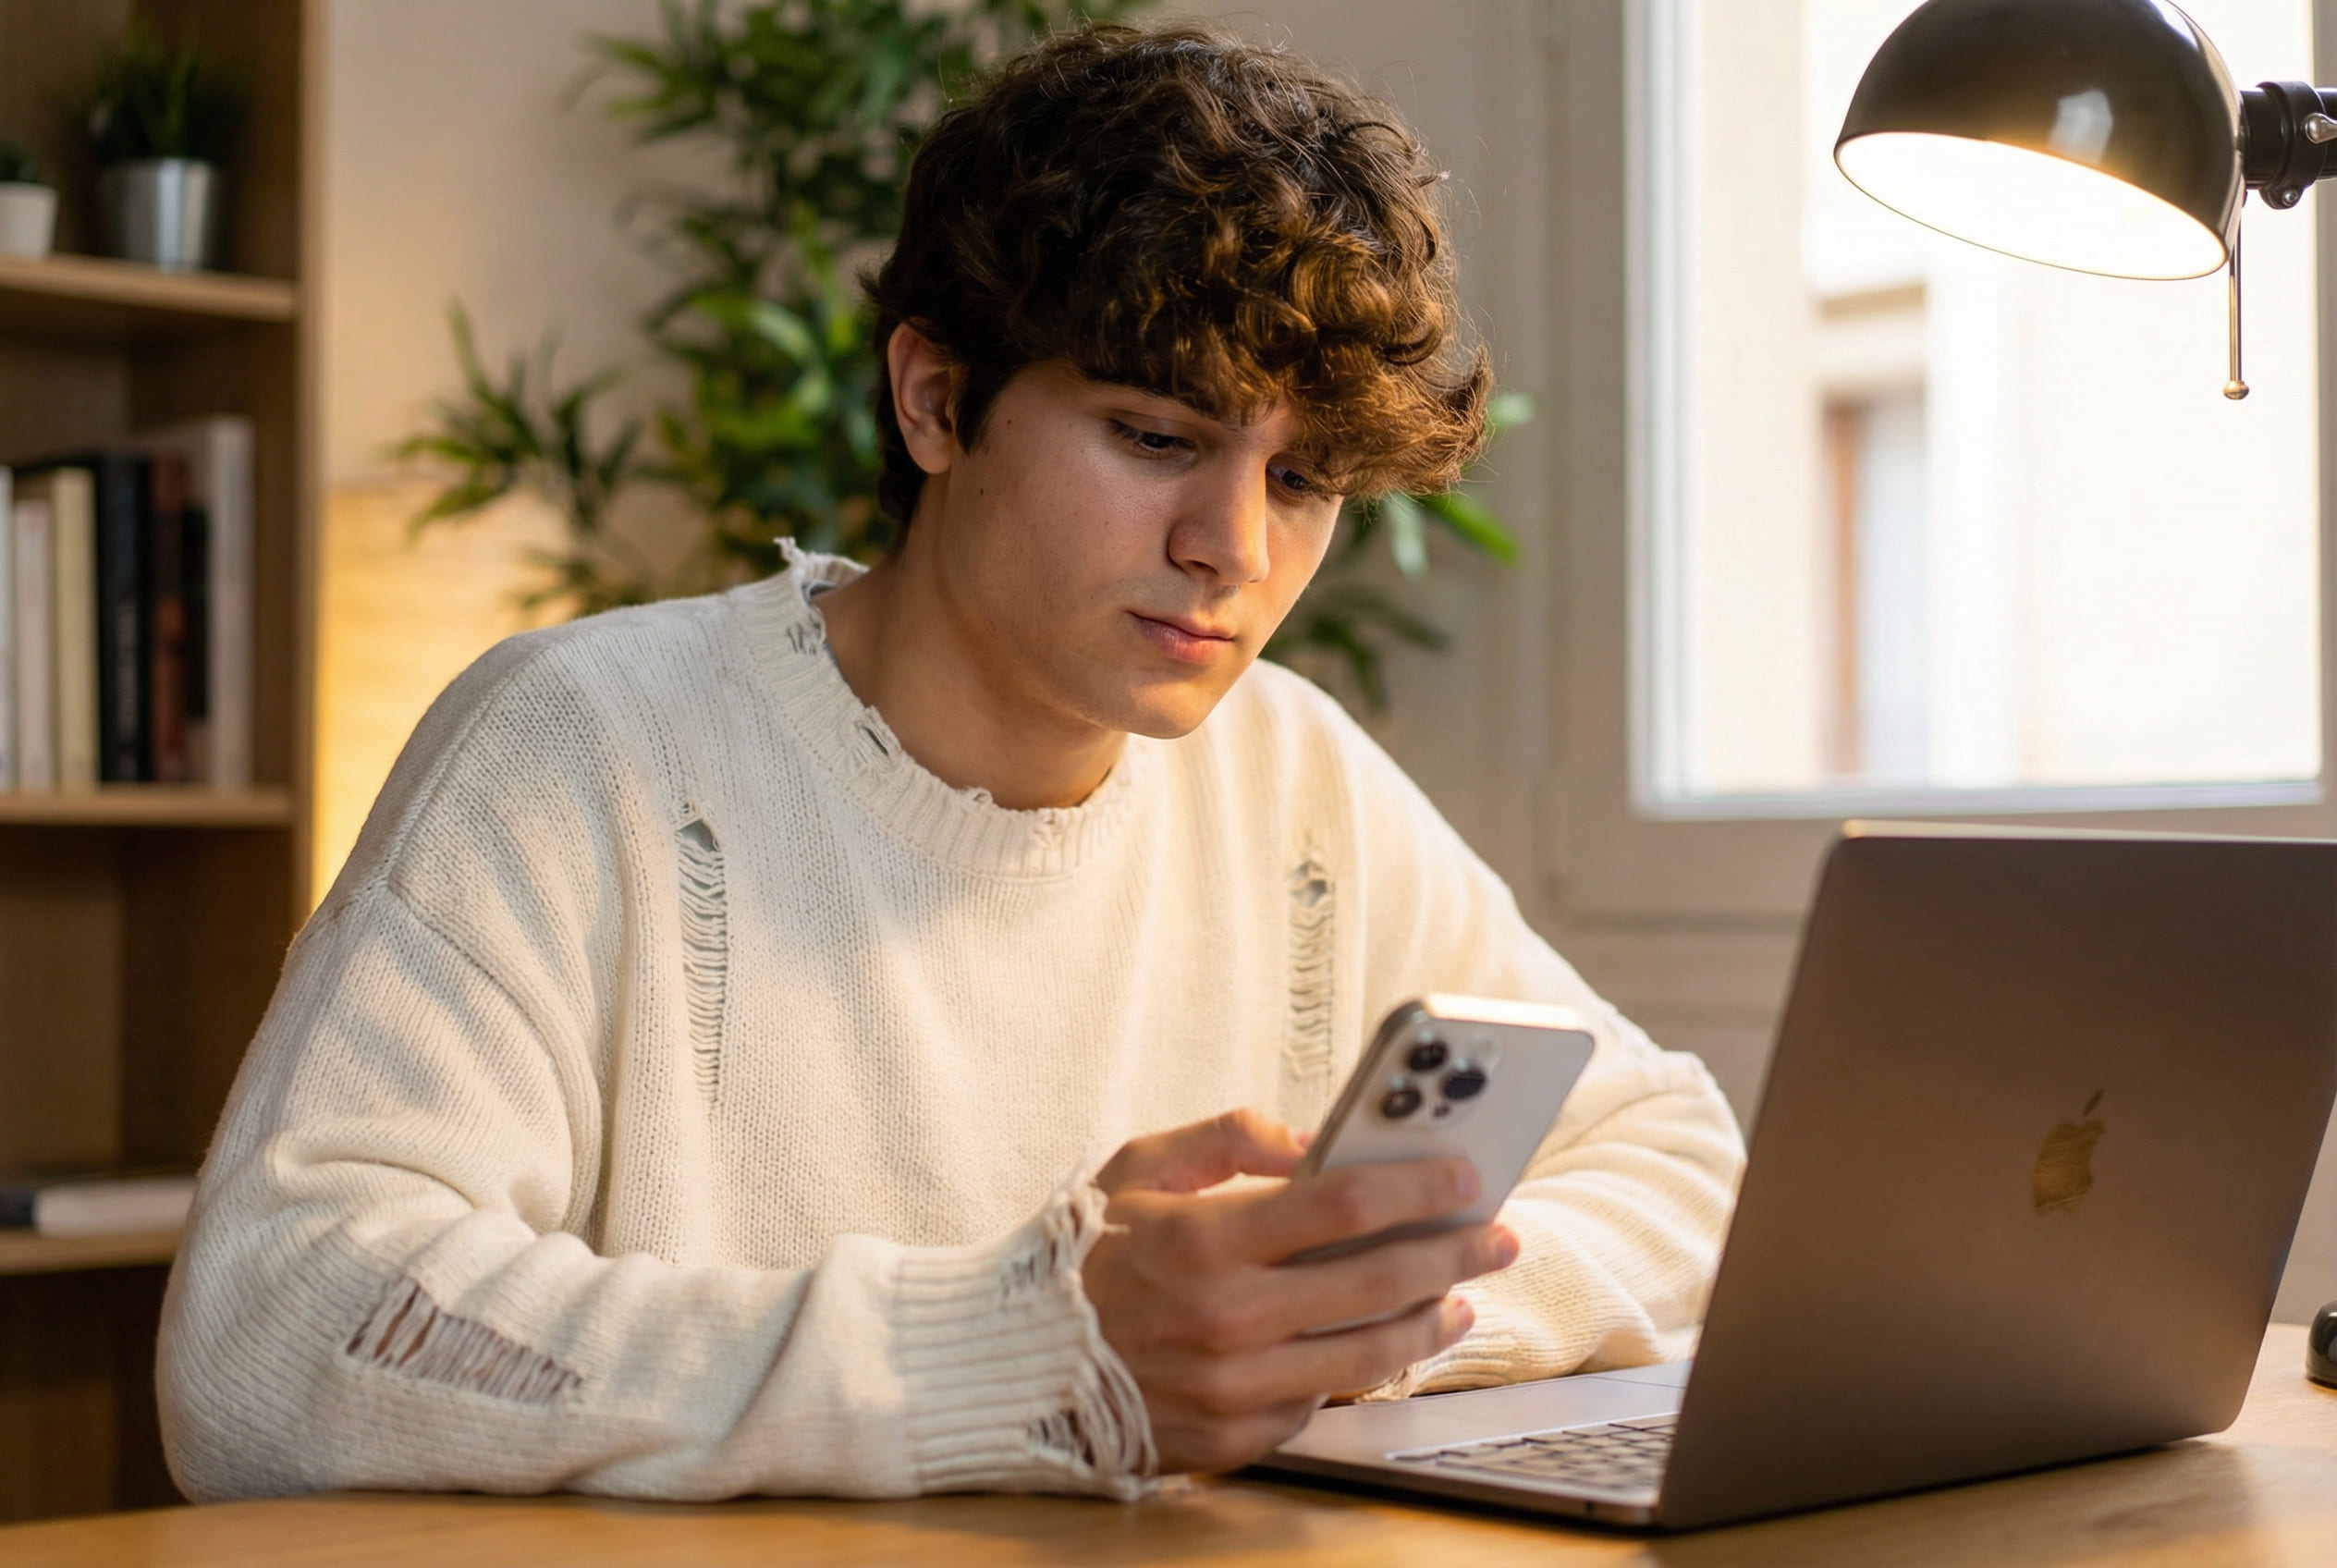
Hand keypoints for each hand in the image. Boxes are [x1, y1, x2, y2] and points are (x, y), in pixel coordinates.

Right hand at [1082, 1108, 1519, 1474]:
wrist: (1016, 1362)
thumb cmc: (1084, 1255)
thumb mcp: (1137, 1167)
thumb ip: (1227, 1138)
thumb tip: (1309, 1141)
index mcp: (1203, 1240)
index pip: (1339, 1207)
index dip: (1414, 1187)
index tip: (1463, 1172)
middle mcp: (1226, 1318)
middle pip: (1374, 1282)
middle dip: (1451, 1252)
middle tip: (1496, 1235)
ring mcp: (1233, 1387)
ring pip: (1366, 1354)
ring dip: (1429, 1322)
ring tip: (1460, 1298)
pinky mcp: (1233, 1437)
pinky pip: (1318, 1401)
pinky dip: (1358, 1370)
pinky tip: (1385, 1344)